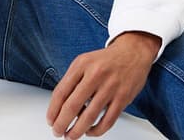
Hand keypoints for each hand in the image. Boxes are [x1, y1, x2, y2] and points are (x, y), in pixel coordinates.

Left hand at [46, 32, 160, 138]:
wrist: (132, 52)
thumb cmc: (105, 60)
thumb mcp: (84, 61)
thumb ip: (72, 80)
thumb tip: (59, 106)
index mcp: (82, 64)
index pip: (61, 91)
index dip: (53, 110)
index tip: (50, 120)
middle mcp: (95, 74)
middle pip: (72, 106)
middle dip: (61, 123)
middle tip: (57, 131)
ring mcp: (110, 87)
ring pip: (89, 117)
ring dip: (77, 131)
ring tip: (70, 136)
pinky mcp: (123, 98)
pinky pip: (107, 121)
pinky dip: (96, 131)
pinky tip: (90, 131)